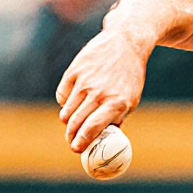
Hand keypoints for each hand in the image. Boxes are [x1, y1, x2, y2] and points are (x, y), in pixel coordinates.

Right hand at [56, 29, 150, 152]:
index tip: (76, 149)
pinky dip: (64, 102)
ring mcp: (85, 81)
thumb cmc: (129, 77)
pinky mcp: (74, 71)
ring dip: (68, 121)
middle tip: (72, 142)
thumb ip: (116, 119)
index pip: (92, 128)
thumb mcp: (130, 100)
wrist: (125, 43)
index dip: (81, 142)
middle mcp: (99, 93)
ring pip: (67, 111)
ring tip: (72, 124)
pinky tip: (72, 103)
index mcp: (117, 103)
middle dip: (71, 136)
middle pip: (76, 122)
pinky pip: (62, 95)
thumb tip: (102, 140)